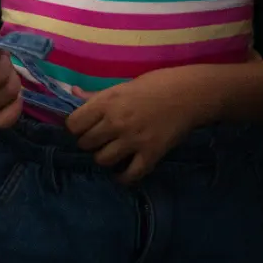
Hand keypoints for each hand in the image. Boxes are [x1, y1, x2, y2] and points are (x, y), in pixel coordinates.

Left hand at [66, 65, 217, 183]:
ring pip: (102, 160)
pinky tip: (121, 174)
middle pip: (86, 143)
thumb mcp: (121, 85)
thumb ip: (96, 95)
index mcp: (106, 102)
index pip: (73, 124)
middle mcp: (115, 122)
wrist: (189, 94)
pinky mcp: (151, 154)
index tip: (82, 128)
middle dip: (88, 143)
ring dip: (103, 158)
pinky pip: (130, 174)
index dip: (75, 128)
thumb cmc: (155, 85)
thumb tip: (72, 93)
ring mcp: (133, 140)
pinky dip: (123, 178)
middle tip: (98, 141)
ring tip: (110, 153)